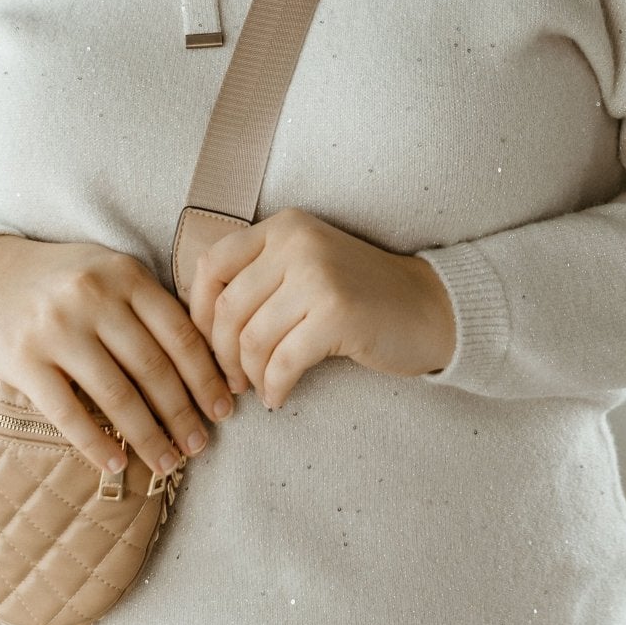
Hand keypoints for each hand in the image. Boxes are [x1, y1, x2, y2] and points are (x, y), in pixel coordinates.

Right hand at [0, 232, 238, 477]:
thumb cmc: (58, 279)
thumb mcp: (106, 271)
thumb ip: (147, 304)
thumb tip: (202, 361)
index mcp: (124, 273)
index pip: (179, 332)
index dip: (206, 376)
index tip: (224, 409)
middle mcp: (93, 296)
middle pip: (153, 368)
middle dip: (183, 414)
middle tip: (201, 446)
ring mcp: (57, 328)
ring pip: (117, 395)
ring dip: (148, 437)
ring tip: (168, 462)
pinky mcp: (23, 360)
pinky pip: (69, 413)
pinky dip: (97, 444)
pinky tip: (116, 465)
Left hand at [187, 208, 456, 409]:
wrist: (428, 307)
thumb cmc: (358, 294)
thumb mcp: (304, 265)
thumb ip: (259, 277)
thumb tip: (198, 323)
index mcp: (283, 227)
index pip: (212, 264)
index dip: (199, 311)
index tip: (208, 343)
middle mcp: (296, 243)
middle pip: (228, 308)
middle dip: (221, 354)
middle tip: (231, 380)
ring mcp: (317, 276)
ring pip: (252, 339)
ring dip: (249, 375)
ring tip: (259, 388)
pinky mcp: (337, 314)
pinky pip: (283, 362)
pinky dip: (274, 387)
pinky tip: (279, 397)